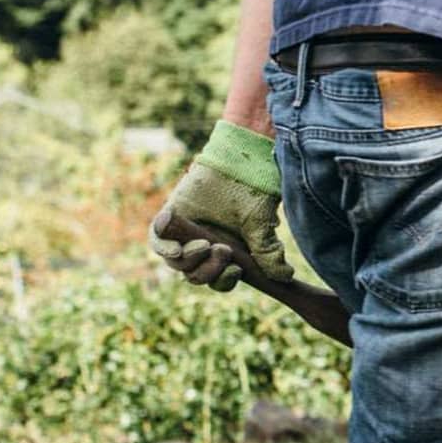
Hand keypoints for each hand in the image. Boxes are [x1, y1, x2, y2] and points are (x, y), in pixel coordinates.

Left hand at [148, 121, 293, 292]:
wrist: (240, 160)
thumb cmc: (253, 190)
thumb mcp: (261, 225)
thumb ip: (268, 252)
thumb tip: (285, 276)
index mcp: (223, 251)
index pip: (217, 279)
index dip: (223, 281)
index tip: (236, 271)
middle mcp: (202, 244)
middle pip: (193, 275)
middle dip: (207, 271)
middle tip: (224, 251)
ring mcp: (184, 231)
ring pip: (176, 262)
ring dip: (190, 260)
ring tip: (206, 244)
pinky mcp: (171, 216)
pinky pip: (156, 239)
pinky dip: (163, 246)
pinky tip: (176, 248)